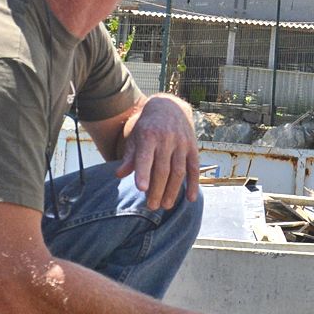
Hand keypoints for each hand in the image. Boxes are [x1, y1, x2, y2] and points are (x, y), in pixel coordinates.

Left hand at [118, 92, 199, 209]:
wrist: (170, 107)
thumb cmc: (148, 126)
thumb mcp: (135, 137)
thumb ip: (129, 157)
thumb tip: (119, 175)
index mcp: (148, 136)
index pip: (145, 157)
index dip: (144, 173)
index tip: (141, 189)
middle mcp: (166, 139)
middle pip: (162, 169)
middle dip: (157, 190)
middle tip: (152, 207)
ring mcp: (181, 143)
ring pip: (178, 171)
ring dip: (173, 191)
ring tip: (166, 206)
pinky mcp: (193, 147)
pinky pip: (194, 168)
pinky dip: (193, 184)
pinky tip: (190, 198)